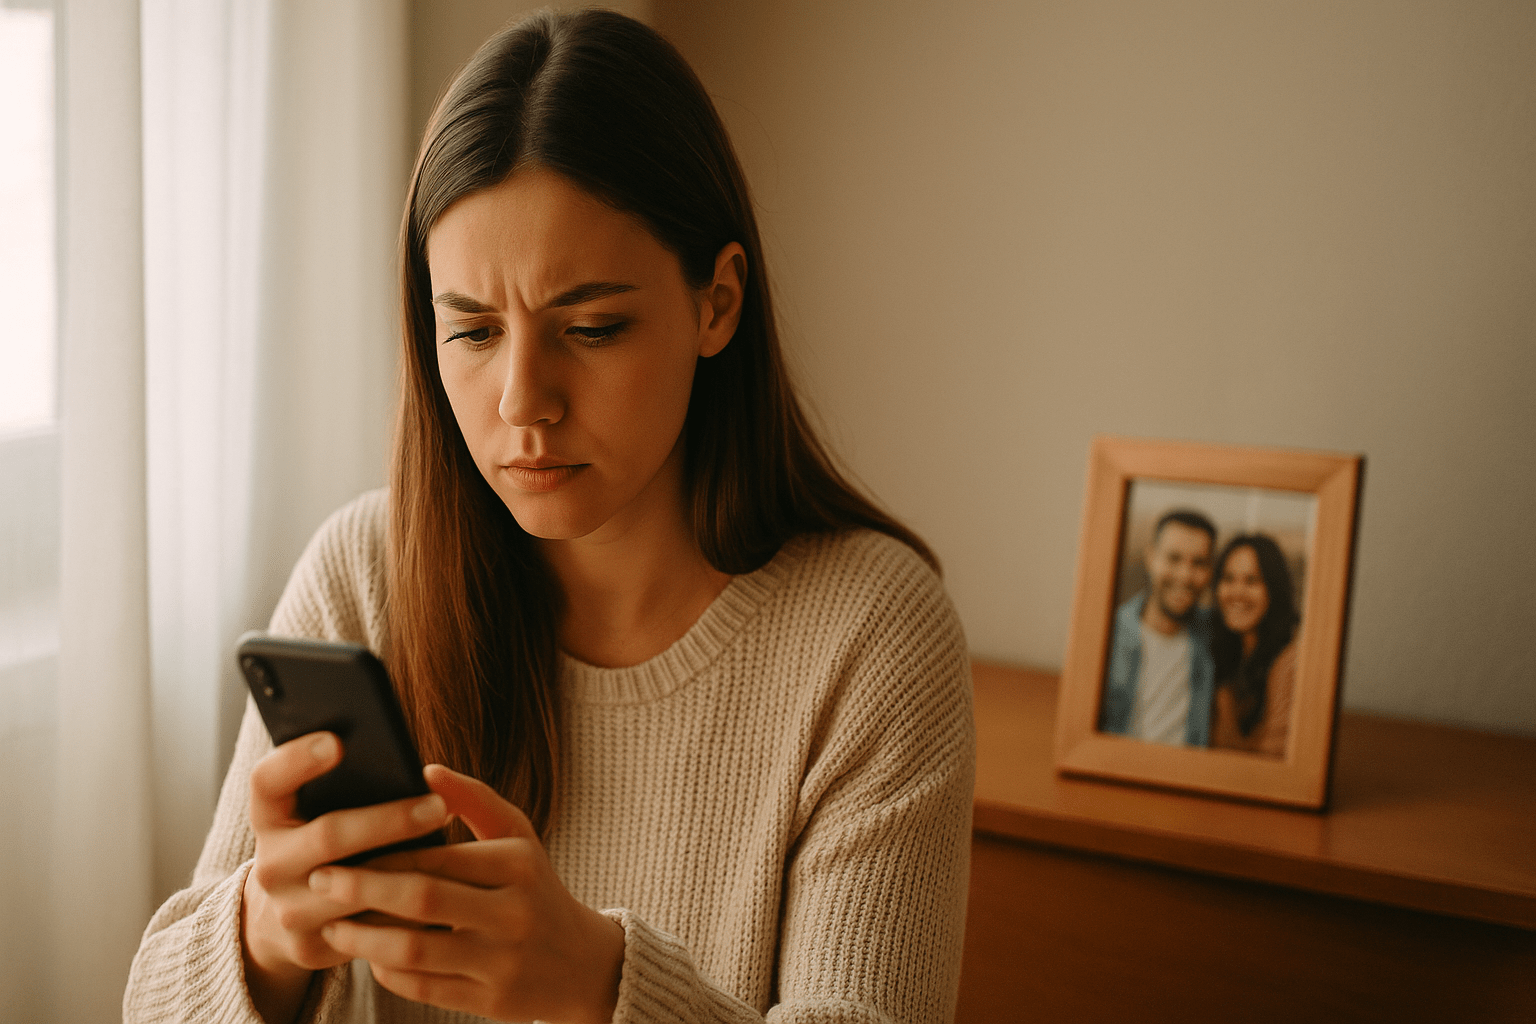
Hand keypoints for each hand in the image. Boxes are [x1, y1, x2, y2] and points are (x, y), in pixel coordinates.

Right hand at [241, 732, 450, 1023]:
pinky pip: (371, 928)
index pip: (267, 781)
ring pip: (355, 888)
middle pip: (328, 835)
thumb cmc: (327, 842)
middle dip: (389, 819)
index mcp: (268, 817)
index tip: (338, 741)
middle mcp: (270, 865)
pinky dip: (409, 907)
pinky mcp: (314, 947)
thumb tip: (408, 763)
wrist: (295, 916)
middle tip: (437, 804)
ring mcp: (289, 910)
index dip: (297, 759)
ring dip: (408, 867)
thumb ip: (346, 783)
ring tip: (453, 848)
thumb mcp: (319, 810)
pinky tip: (446, 890)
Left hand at [308, 764, 625, 1023]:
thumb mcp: (519, 836)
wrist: (582, 963)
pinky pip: (423, 989)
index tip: (339, 848)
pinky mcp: (490, 1002)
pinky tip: (368, 956)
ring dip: (362, 939)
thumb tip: (424, 768)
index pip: (438, 855)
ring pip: (414, 951)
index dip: (384, 853)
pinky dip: (387, 972)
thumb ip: (473, 799)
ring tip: (332, 924)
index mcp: (518, 865)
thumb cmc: (535, 887)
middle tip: (320, 881)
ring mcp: (502, 962)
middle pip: (421, 900)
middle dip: (362, 890)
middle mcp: (513, 913)